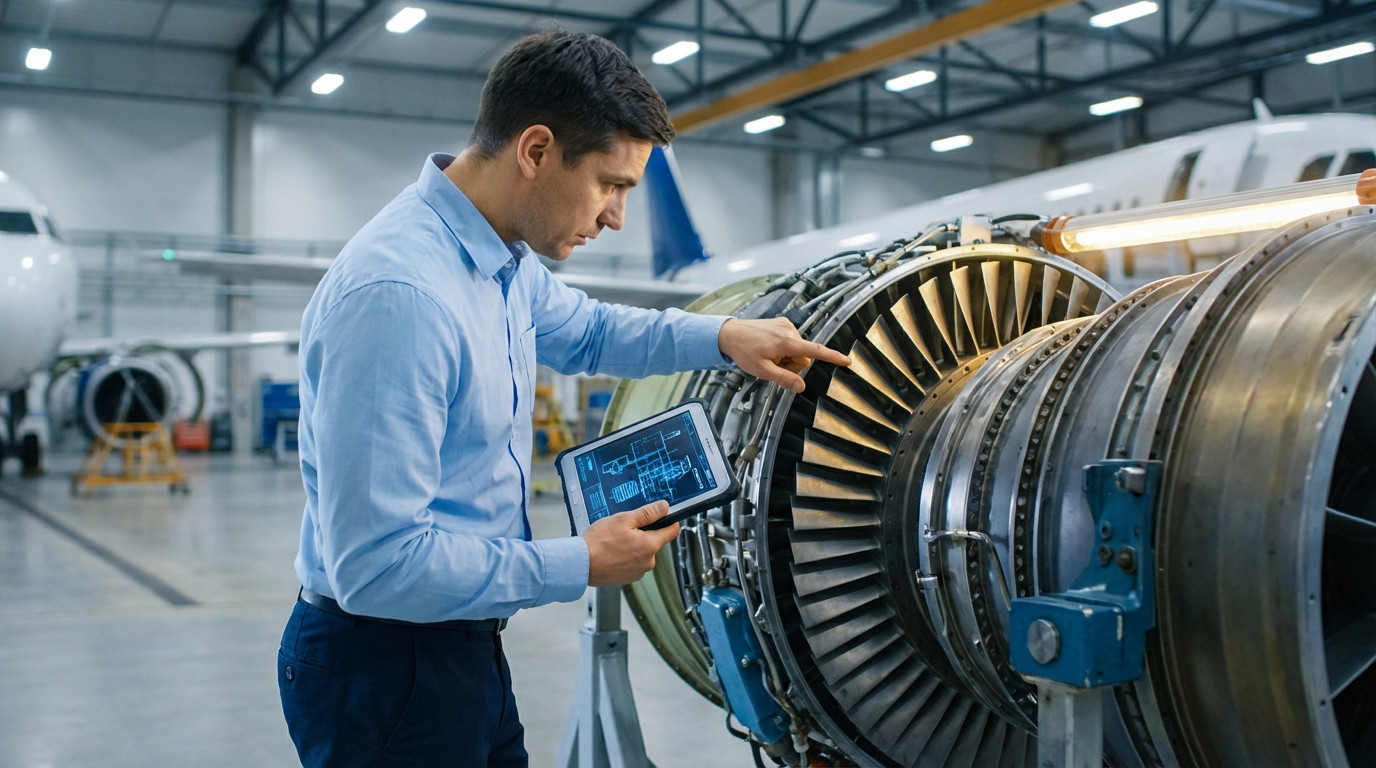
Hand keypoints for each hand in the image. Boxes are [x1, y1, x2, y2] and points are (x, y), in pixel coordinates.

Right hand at [583, 500, 679, 586]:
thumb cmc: (598, 542)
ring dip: (633, 546)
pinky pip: (632, 563)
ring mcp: (638, 572)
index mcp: (650, 546)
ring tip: (614, 542)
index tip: (662, 516)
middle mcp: (648, 562)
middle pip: (654, 542)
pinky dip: (625, 557)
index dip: (668, 521)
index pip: (672, 531)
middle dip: (643, 534)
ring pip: (642, 553)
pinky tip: (612, 553)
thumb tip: (664, 507)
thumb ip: (647, 513)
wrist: (580, 564)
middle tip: (625, 529)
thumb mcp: (623, 519)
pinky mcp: (628, 578)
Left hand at [718, 317, 851, 392]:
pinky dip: (783, 348)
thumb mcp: (762, 370)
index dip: (832, 357)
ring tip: (768, 354)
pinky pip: (791, 341)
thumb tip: (801, 387)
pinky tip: (768, 347)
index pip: (815, 352)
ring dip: (786, 357)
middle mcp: (789, 331)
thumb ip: (783, 378)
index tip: (848, 361)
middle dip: (792, 364)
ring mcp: (786, 325)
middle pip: (803, 357)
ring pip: (797, 350)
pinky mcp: (782, 323)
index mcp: (786, 342)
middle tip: (772, 364)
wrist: (730, 333)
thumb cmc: (744, 352)